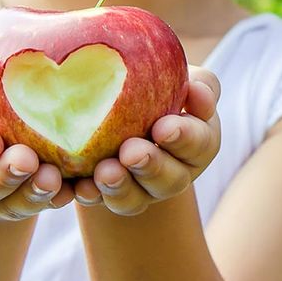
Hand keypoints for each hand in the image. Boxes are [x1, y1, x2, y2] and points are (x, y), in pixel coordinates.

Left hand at [73, 66, 221, 215]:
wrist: (122, 105)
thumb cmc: (162, 85)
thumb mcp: (184, 78)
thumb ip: (199, 83)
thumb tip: (196, 89)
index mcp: (199, 142)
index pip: (200, 143)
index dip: (184, 138)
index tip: (163, 127)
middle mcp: (175, 173)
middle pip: (171, 180)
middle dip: (151, 167)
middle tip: (131, 152)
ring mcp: (143, 189)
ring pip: (137, 199)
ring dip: (121, 186)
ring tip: (105, 171)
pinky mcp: (113, 196)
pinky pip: (103, 202)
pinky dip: (92, 196)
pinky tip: (81, 186)